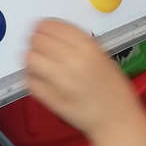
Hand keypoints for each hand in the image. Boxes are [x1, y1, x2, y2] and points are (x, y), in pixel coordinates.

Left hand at [25, 19, 139, 138]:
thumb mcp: (102, 57)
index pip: (53, 26)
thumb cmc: (113, 89)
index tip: (41, 29)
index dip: (43, 26)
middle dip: (35, 41)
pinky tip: (40, 78)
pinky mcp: (50, 98)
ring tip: (38, 62)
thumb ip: (79, 43)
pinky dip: (32, 78)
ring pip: (30, 59)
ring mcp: (59, 80)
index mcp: (87, 47)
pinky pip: (30, 81)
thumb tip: (54, 33)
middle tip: (37, 45)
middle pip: (38, 40)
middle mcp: (72, 60)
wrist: (116, 119)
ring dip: (31, 58)